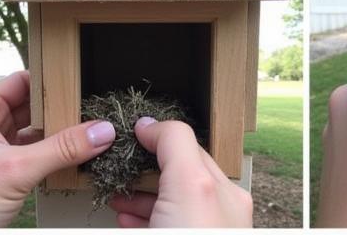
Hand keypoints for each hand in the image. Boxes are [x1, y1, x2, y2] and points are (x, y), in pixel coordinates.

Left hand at [0, 71, 115, 226]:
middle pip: (33, 105)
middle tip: (92, 112)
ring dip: (58, 135)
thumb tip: (102, 131)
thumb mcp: (16, 171)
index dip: (53, 81)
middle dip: (61, 111)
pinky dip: (51, 154)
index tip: (84, 84)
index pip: (24, 80)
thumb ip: (63, 149)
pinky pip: (32, 152)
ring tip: (87, 134)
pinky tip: (72, 156)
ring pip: (34, 130)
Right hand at [109, 118, 251, 227]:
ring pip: (167, 206)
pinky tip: (126, 218)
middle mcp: (216, 215)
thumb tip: (151, 123)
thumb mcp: (189, 182)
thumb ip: (175, 144)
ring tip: (119, 194)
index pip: (191, 151)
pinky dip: (141, 219)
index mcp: (227, 193)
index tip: (135, 134)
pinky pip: (159, 226)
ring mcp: (197, 231)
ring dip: (140, 197)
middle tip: (123, 164)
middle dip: (149, 170)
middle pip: (177, 180)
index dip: (161, 139)